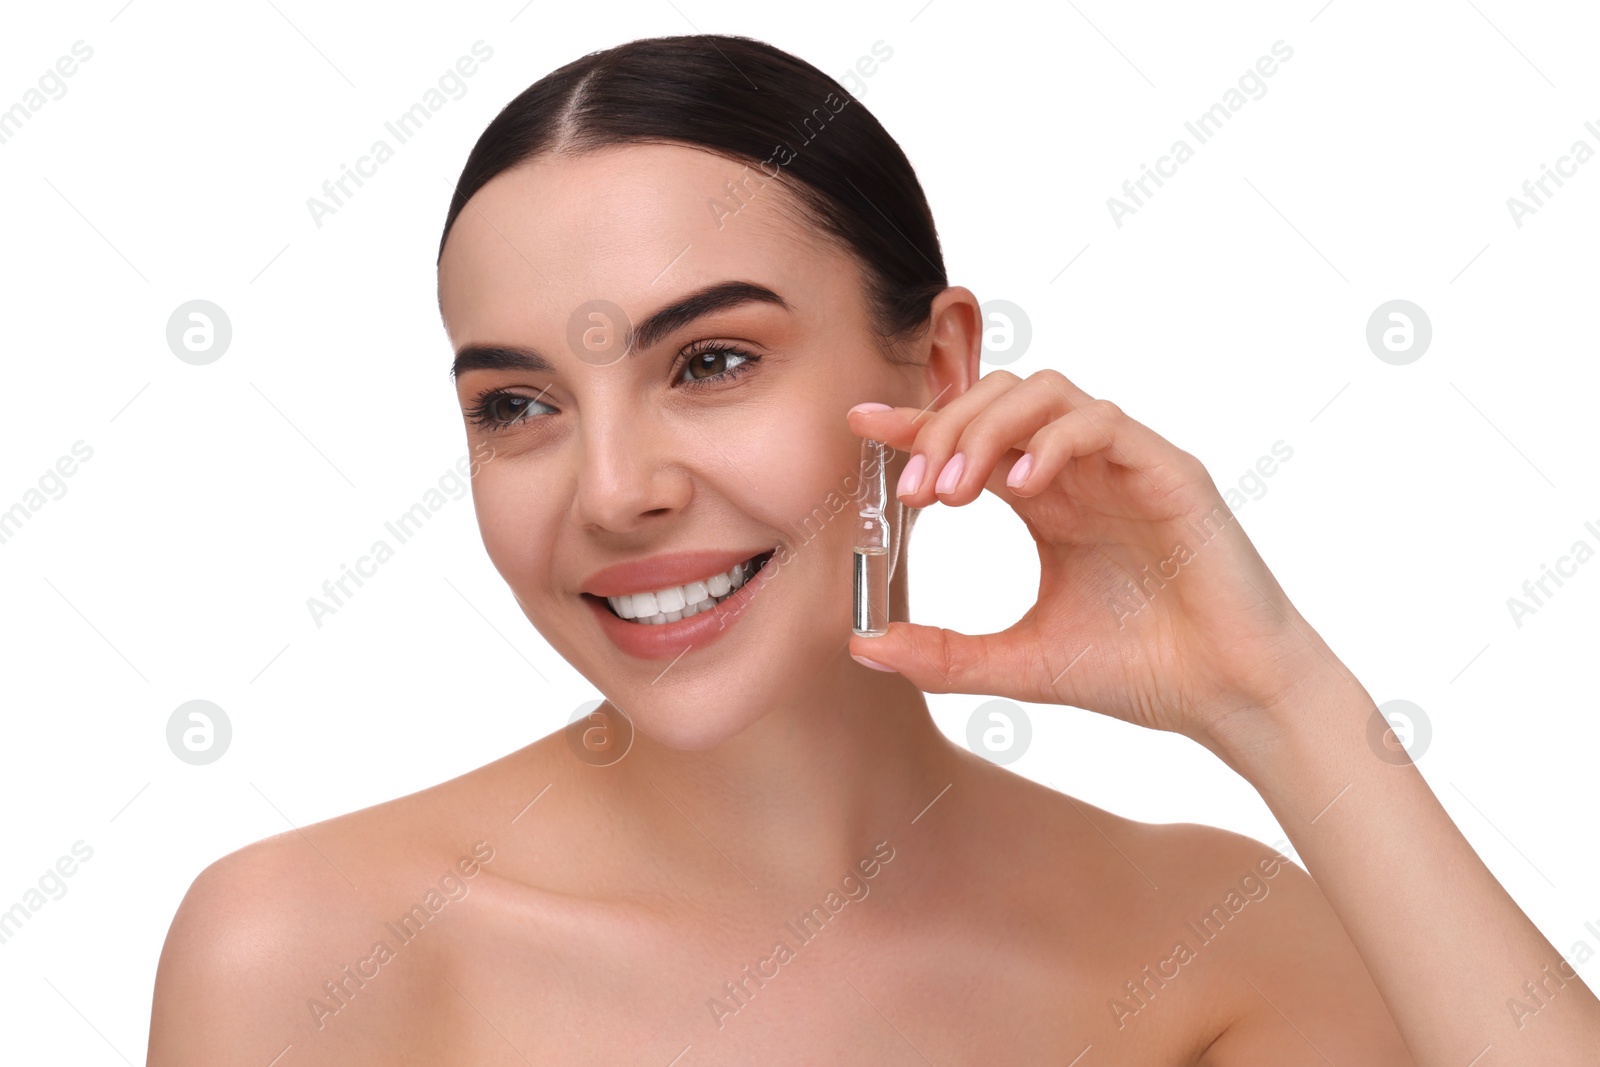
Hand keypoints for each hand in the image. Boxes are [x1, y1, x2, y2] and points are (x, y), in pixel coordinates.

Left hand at [845, 369, 1344, 747]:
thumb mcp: (1019, 663)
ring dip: (989, 429)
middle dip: (945, 429)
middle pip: (999, 399)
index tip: (861, 422)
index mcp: (1047, 501)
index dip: (915, 422)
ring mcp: (1125, 465)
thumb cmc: (1139, 672)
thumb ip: (944, 655)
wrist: (1225, 698)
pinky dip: (1054, 441)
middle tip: (915, 491)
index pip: (971, 439)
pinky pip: (1102, 422)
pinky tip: (1022, 487)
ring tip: (959, 490)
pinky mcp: (1168, 472)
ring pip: (1046, 393)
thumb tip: (863, 646)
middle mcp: (1080, 472)